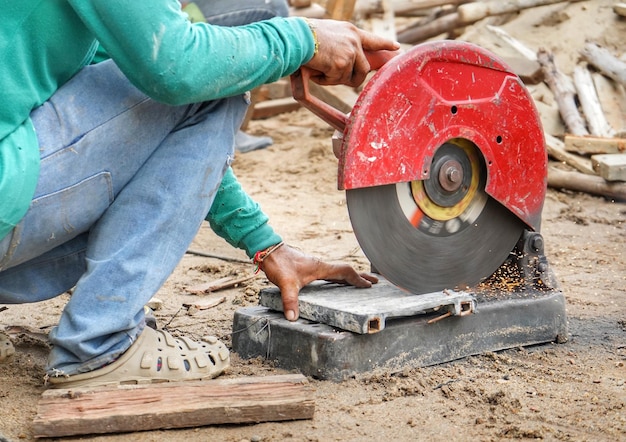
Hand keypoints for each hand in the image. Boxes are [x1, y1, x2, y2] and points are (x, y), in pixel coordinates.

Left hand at [260, 244, 377, 320]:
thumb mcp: (286, 283)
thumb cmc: (279, 263)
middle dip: (360, 276)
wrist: (268, 250)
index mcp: (320, 268)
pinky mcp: (307, 268)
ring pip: (337, 271)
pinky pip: (329, 273)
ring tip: (359, 283)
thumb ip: (290, 300)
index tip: (369, 285)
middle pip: (345, 270)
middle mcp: (320, 266)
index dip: (358, 279)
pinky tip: (335, 284)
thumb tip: (293, 318)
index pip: (345, 272)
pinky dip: (337, 277)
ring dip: (350, 276)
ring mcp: (314, 266)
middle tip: (375, 281)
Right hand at [303, 19, 399, 86]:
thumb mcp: (328, 35)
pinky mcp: (342, 65)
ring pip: (349, 77)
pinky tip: (316, 68)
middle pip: (363, 68)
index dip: (385, 44)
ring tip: (320, 67)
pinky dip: (324, 79)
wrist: (297, 38)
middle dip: (353, 78)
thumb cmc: (305, 37)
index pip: (373, 39)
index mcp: (351, 31)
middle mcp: (354, 41)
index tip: (396, 47)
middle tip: (336, 77)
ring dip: (334, 78)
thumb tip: (342, 64)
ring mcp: (349, 53)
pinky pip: (335, 81)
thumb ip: (339, 45)